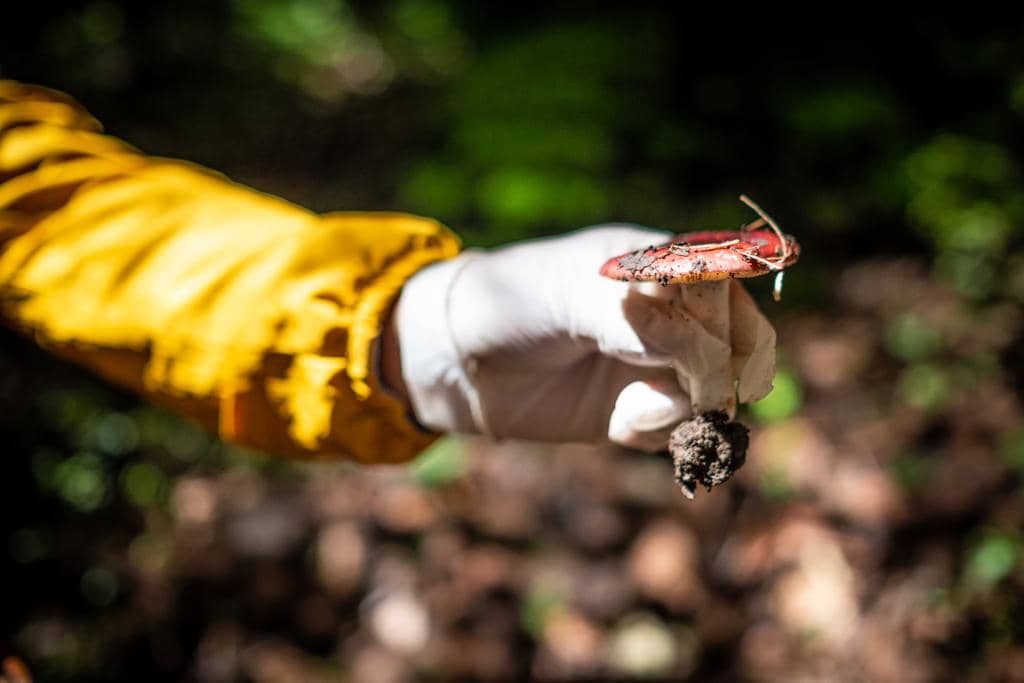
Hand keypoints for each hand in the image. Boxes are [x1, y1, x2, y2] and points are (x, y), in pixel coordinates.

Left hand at [388, 226, 775, 450]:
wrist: (457, 362)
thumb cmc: (510, 305)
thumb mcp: (569, 296)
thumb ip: (637, 318)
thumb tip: (702, 350)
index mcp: (657, 264)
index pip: (727, 289)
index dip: (728, 326)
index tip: (702, 357)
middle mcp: (667, 311)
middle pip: (736, 346)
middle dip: (714, 378)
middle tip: (675, 398)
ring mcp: (655, 362)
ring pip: (714, 394)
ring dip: (683, 412)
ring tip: (630, 414)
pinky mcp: (636, 408)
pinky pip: (678, 430)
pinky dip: (658, 435)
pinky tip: (617, 427)